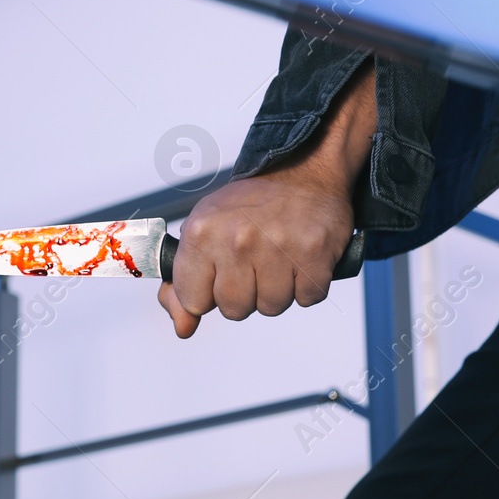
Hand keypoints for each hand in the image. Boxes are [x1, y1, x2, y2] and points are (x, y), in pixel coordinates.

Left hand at [159, 59, 375, 336]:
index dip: (209, 293)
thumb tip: (183, 329)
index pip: (194, 301)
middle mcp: (237, 240)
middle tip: (254, 263)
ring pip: (271, 307)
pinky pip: (307, 298)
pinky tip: (301, 260)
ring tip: (278, 259)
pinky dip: (307, 285)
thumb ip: (183, 285)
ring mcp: (277, 247)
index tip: (219, 274)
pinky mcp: (315, 253)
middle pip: (234, 310)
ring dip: (277, 290)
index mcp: (201, 234)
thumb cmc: (250, 205)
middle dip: (245, 294)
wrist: (301, 169)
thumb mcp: (202, 233)